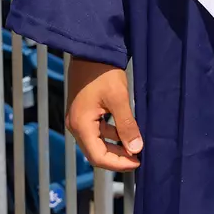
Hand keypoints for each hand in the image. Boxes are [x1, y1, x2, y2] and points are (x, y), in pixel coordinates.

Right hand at [65, 57, 140, 171]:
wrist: (91, 49)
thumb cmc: (103, 71)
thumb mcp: (119, 98)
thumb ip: (126, 126)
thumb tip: (136, 149)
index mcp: (81, 125)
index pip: (98, 157)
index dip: (118, 164)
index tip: (138, 162)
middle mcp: (75, 125)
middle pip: (95, 152)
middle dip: (117, 157)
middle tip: (138, 157)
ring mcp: (77, 119)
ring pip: (96, 142)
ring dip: (115, 146)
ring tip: (135, 146)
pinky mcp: (83, 112)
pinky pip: (96, 130)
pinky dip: (110, 135)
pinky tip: (125, 132)